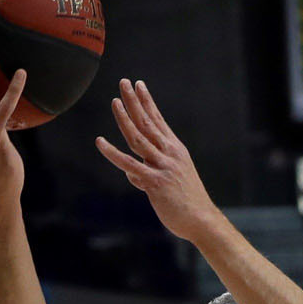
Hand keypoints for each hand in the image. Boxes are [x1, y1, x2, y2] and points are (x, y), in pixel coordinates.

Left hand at [96, 79, 217, 242]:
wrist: (201, 220)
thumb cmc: (188, 202)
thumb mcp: (173, 180)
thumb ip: (151, 172)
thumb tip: (131, 173)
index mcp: (176, 150)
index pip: (159, 121)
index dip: (148, 102)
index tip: (139, 85)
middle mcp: (170, 154)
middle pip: (148, 123)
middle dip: (135, 101)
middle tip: (124, 82)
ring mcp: (162, 167)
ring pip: (139, 138)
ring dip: (125, 118)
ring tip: (115, 102)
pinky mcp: (155, 182)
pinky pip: (129, 165)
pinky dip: (113, 153)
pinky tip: (101, 142)